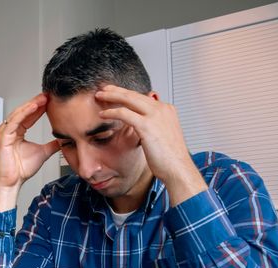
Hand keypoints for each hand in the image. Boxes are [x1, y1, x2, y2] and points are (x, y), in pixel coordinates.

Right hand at [0, 94, 60, 210]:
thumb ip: (52, 145)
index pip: (30, 115)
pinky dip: (24, 113)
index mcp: (18, 132)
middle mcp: (10, 130)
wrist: (12, 182)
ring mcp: (5, 132)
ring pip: (19, 113)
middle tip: (49, 95)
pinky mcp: (3, 136)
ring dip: (31, 105)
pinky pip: (14, 121)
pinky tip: (33, 107)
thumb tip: (62, 140)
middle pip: (24, 111)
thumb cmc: (21, 170)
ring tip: (43, 98)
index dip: (40, 107)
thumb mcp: (43, 153)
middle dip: (37, 102)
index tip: (51, 100)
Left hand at [96, 85, 205, 203]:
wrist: (178, 168)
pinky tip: (103, 114)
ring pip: (128, 99)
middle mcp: (162, 109)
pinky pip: (124, 114)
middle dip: (117, 90)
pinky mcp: (146, 125)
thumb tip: (143, 123)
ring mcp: (155, 115)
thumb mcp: (163, 136)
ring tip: (99, 96)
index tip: (116, 93)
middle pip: (135, 94)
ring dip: (111, 96)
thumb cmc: (170, 157)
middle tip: (104, 88)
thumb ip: (154, 125)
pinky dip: (111, 112)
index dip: (127, 94)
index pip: (143, 97)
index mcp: (167, 110)